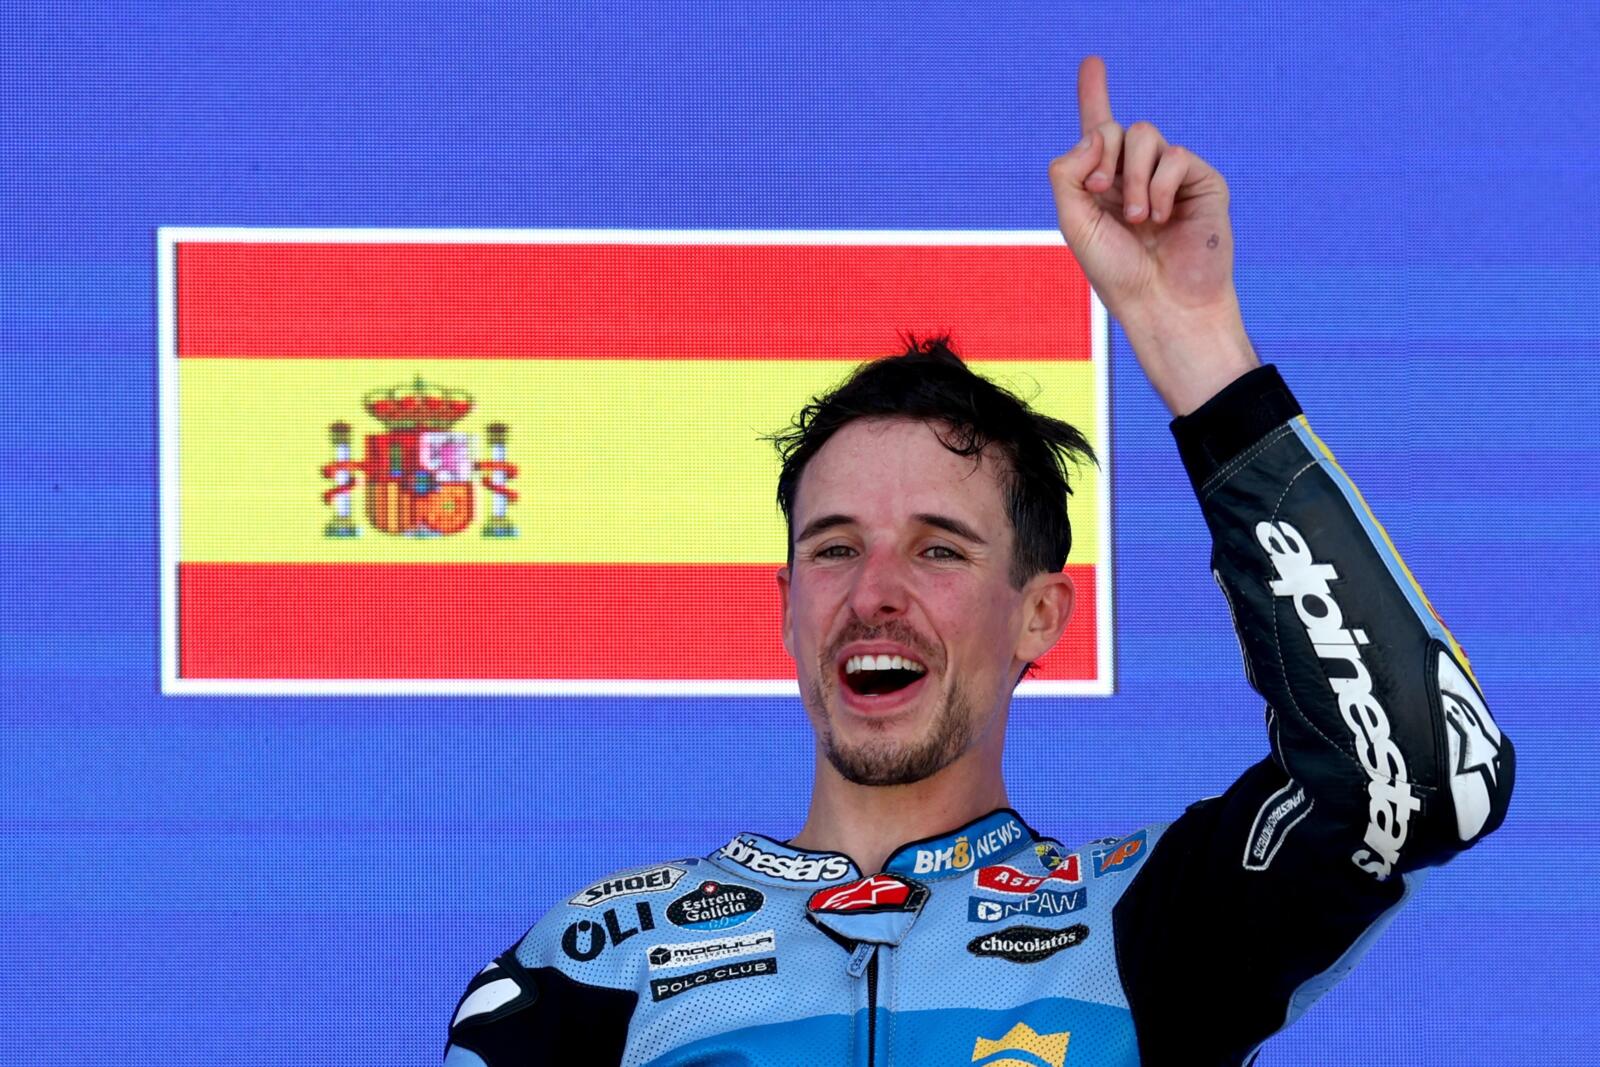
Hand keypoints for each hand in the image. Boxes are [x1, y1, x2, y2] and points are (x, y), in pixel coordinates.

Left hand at [1049, 56, 1257, 413]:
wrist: (1162, 304)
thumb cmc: (1117, 272)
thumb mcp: (1075, 222)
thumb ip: (1067, 173)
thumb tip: (1093, 137)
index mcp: (1102, 185)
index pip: (1097, 133)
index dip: (1093, 95)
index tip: (1092, 62)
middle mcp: (1135, 176)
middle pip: (1114, 128)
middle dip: (1101, 153)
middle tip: (1099, 192)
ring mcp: (1170, 177)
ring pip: (1145, 134)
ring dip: (1133, 176)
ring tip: (1138, 218)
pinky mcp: (1201, 181)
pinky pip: (1175, 155)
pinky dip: (1161, 185)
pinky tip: (1162, 217)